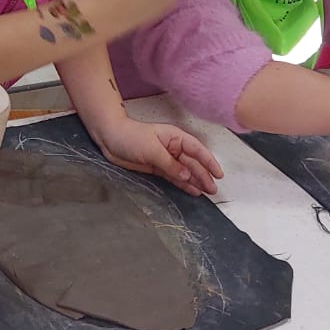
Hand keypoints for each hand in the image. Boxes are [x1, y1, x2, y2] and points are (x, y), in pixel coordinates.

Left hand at [88, 114, 222, 195]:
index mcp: (175, 138)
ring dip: (196, 181)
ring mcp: (165, 158)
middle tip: (213, 189)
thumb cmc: (130, 137)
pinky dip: (183, 184)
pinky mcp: (157, 168)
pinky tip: (192, 190)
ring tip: (207, 193)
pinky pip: (174, 177)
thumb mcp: (152, 150)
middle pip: (193, 163)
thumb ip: (170, 164)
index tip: (218, 174)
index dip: (209, 162)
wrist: (110, 139)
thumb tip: (187, 175)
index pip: (197, 150)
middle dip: (204, 175)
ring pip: (185, 171)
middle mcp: (173, 148)